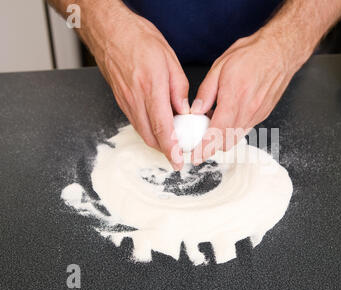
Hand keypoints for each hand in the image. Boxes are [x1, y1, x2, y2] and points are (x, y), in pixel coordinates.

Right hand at [83, 4, 187, 169]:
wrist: (110, 31)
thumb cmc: (139, 39)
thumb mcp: (169, 60)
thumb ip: (179, 89)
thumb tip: (185, 111)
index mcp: (150, 87)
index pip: (162, 127)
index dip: (171, 148)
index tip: (178, 161)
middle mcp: (135, 98)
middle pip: (150, 136)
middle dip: (166, 150)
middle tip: (180, 154)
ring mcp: (125, 101)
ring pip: (142, 131)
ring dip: (157, 141)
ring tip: (172, 143)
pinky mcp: (121, 100)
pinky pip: (136, 122)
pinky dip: (148, 130)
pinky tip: (159, 127)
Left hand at [190, 30, 300, 163]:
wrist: (280, 51)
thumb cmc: (251, 54)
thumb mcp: (220, 66)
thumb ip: (207, 92)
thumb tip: (196, 110)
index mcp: (234, 98)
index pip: (217, 133)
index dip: (204, 148)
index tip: (194, 157)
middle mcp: (248, 111)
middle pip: (226, 142)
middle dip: (211, 146)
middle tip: (198, 140)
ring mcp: (257, 115)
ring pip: (236, 137)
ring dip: (222, 138)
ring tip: (212, 124)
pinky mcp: (263, 115)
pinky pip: (244, 129)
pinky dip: (233, 129)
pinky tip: (227, 117)